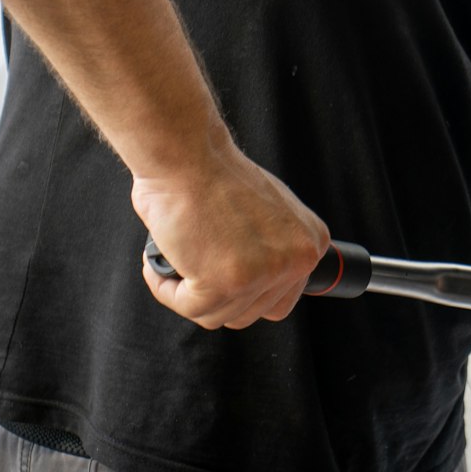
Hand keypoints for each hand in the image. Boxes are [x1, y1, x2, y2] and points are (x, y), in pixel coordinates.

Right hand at [133, 143, 328, 330]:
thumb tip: (258, 282)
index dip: (246, 292)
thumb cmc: (216, 175)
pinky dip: (166, 289)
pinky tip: (159, 265)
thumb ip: (272, 246)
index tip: (223, 277)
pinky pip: (189, 308)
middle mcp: (297, 261)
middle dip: (217, 295)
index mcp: (311, 243)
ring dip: (190, 293)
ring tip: (178, 257)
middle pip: (250, 313)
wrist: (190, 156)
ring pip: (218, 316)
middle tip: (196, 264)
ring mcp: (263, 274)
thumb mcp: (269, 210)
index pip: (282, 299)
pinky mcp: (226, 283)